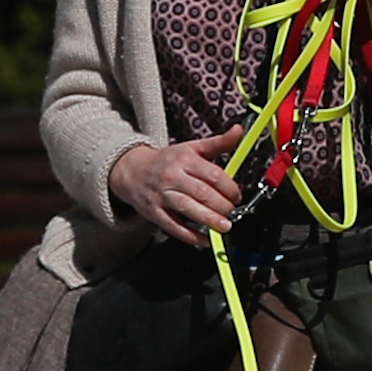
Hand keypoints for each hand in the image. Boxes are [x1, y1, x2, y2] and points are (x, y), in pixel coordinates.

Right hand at [110, 127, 247, 245]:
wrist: (132, 170)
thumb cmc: (167, 160)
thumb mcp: (192, 148)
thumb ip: (218, 142)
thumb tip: (239, 131)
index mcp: (185, 160)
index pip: (213, 175)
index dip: (230, 188)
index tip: (237, 196)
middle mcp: (173, 177)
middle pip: (203, 193)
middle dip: (223, 206)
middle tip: (233, 212)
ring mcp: (162, 196)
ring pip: (188, 209)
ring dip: (210, 220)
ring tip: (225, 226)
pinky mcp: (154, 212)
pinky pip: (174, 226)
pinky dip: (190, 236)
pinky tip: (204, 239)